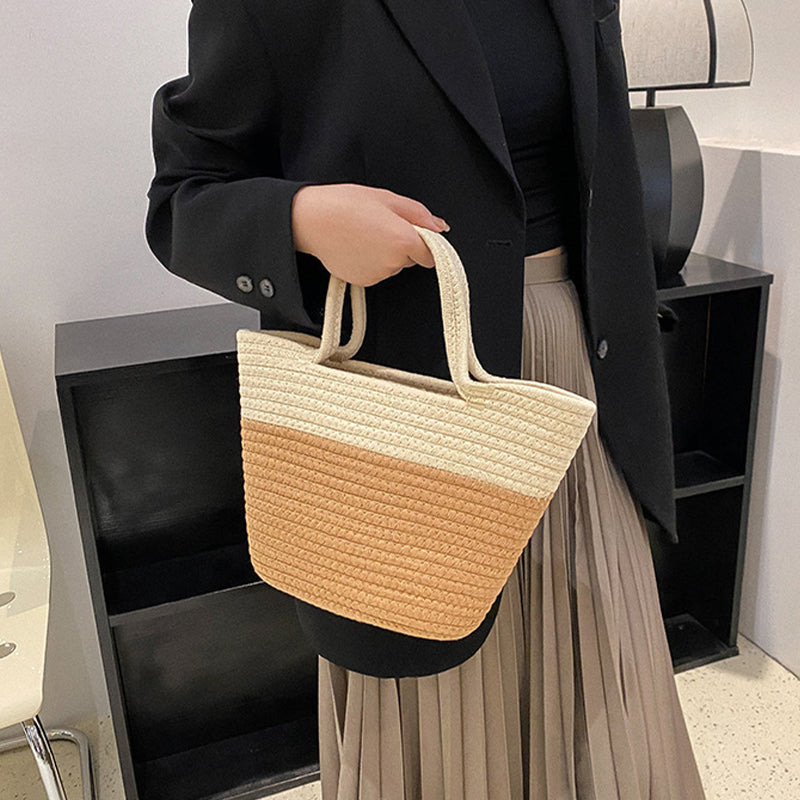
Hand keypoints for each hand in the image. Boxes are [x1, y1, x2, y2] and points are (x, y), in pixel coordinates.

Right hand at [291, 183, 449, 286]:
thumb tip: (441, 227)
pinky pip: (378, 272)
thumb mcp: (388, 198)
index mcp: (404, 240)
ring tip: (365, 234)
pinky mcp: (364, 281)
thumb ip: (419, 215)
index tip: (414, 234)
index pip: (432, 254)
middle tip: (381, 225)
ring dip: (386, 253)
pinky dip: (372, 262)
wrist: (311, 220)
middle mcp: (394, 262)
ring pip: (394, 266)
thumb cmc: (346, 204)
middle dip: (403, 244)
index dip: (424, 242)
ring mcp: (379, 275)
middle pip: (411, 259)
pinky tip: (357, 246)